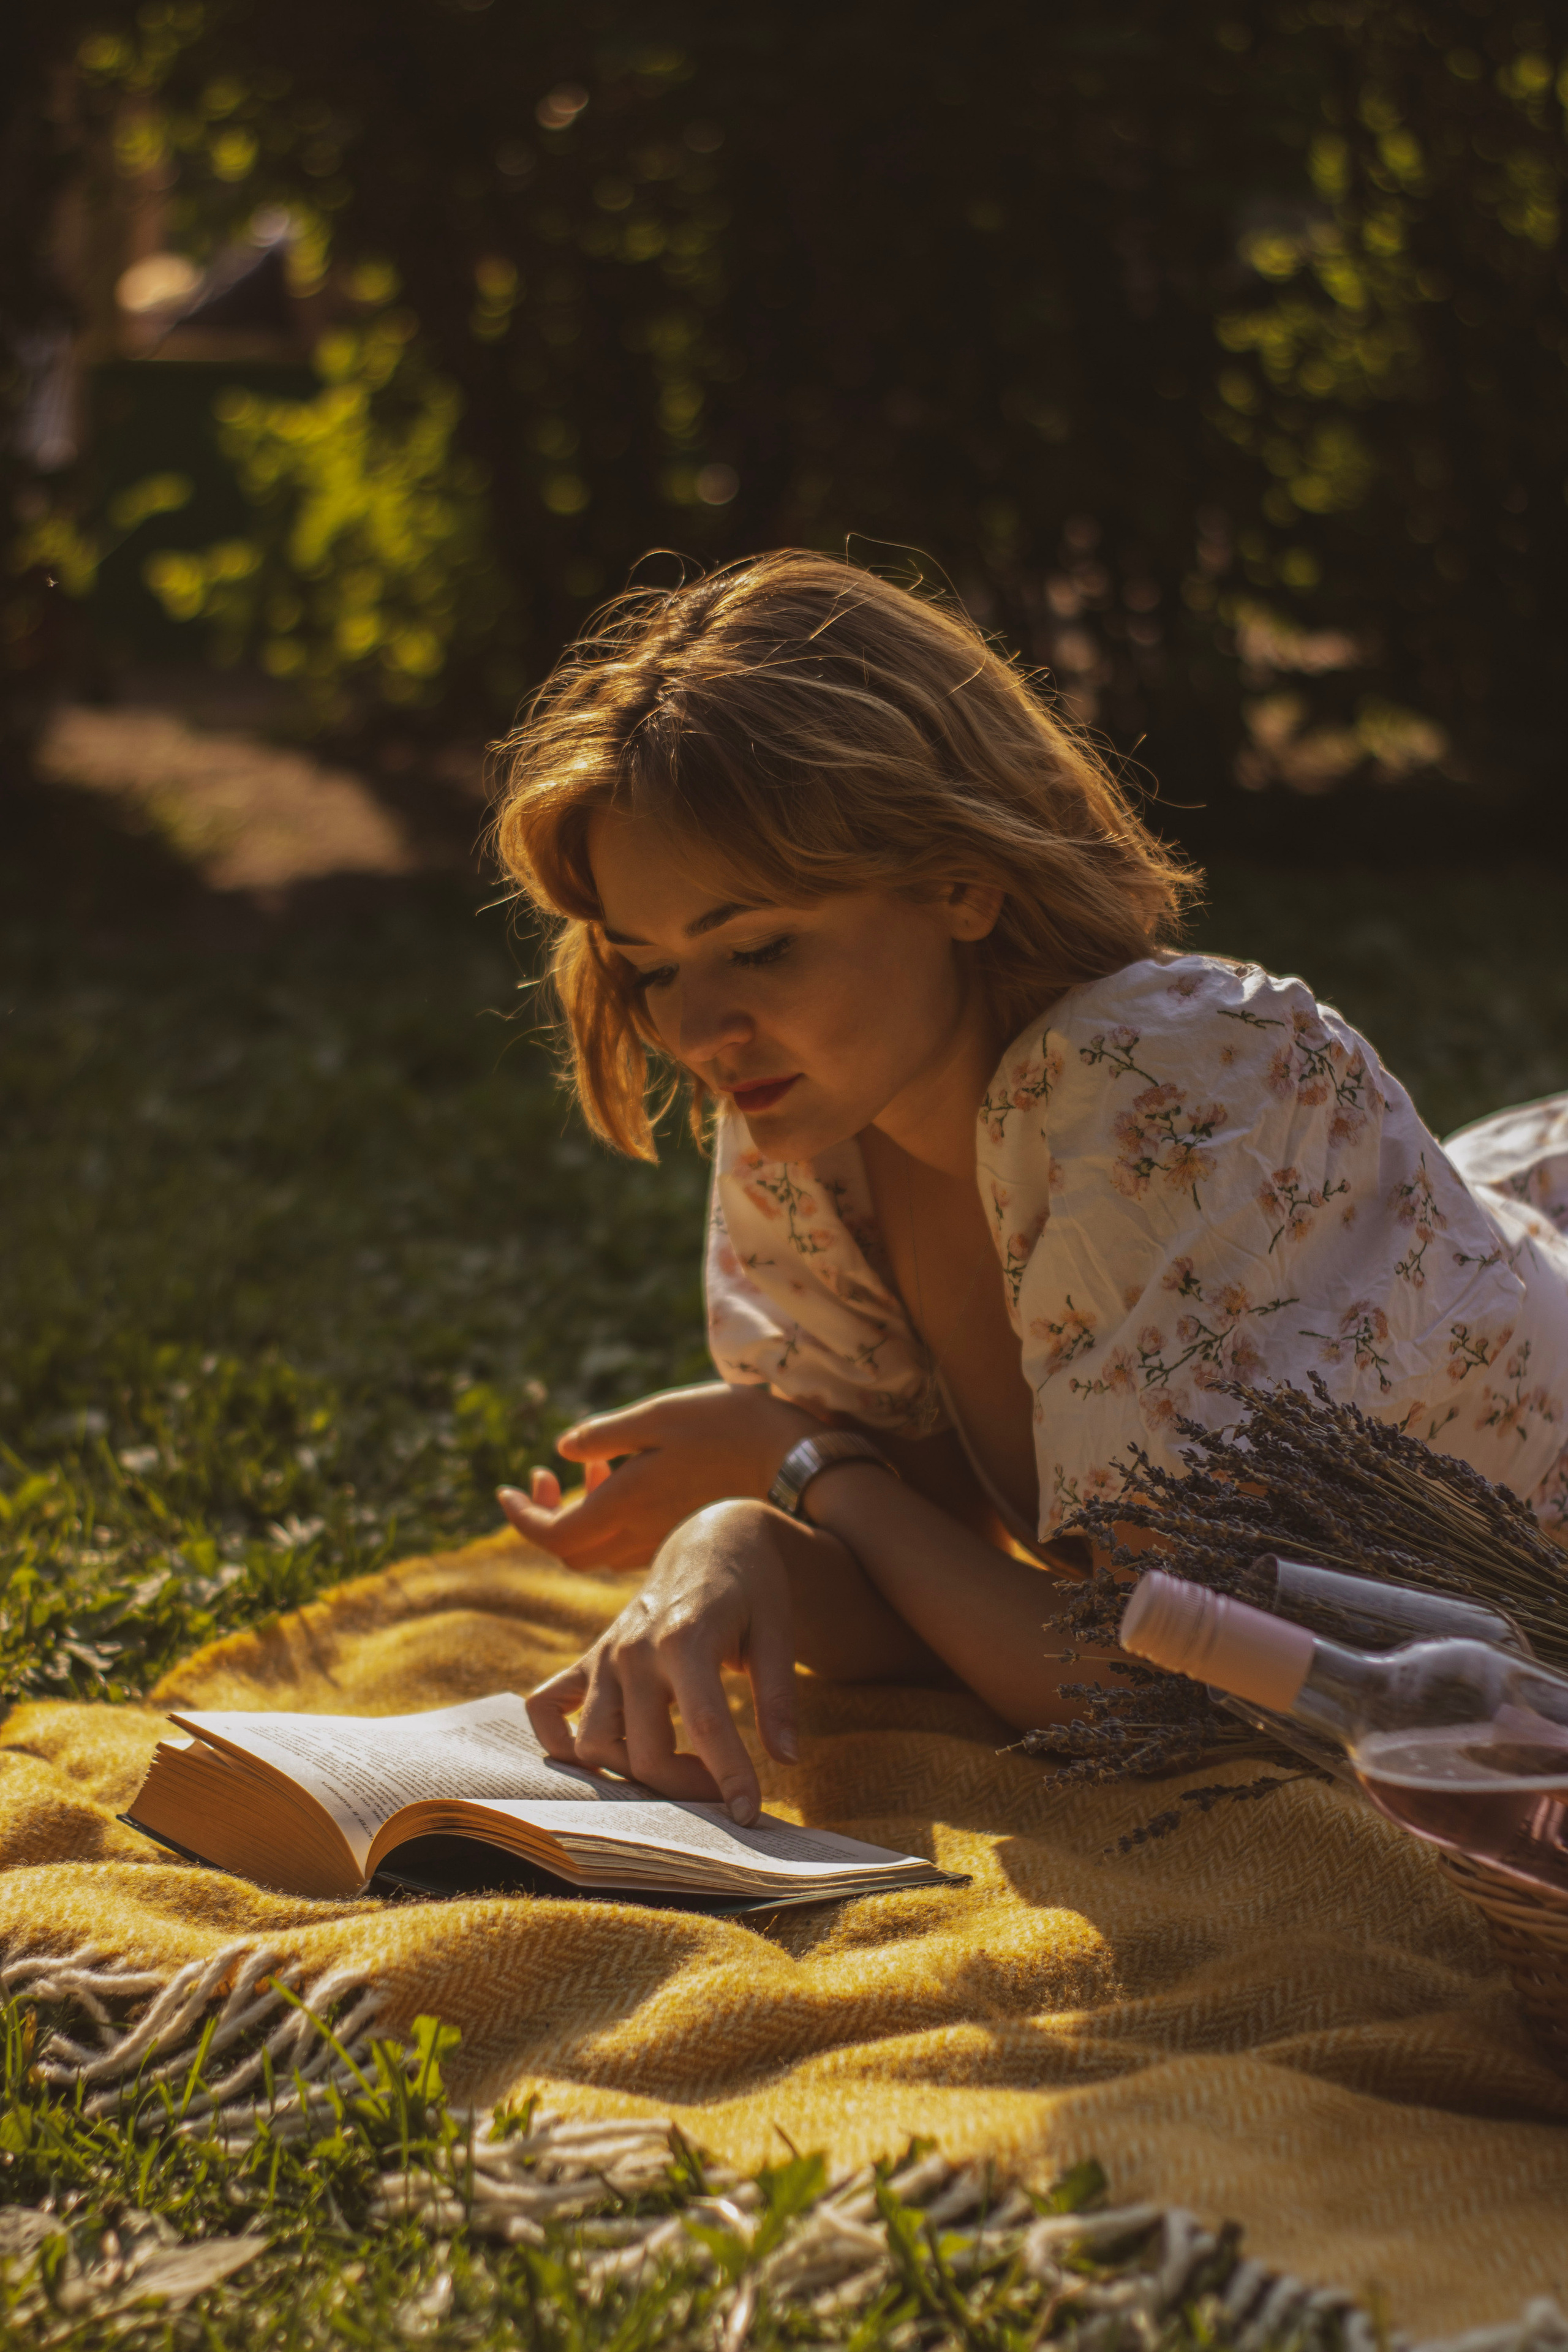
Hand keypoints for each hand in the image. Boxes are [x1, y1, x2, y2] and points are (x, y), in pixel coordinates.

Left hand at [497, 1381, 819, 1569]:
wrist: (796, 1464)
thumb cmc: (729, 1428)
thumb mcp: (660, 1416)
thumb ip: (606, 1436)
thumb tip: (561, 1451)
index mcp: (625, 1505)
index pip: (552, 1536)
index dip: (522, 1516)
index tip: (505, 1490)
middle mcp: (640, 1535)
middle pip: (571, 1551)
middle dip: (548, 1516)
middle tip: (548, 1476)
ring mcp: (664, 1543)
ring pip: (601, 1548)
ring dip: (583, 1513)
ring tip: (596, 1467)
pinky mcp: (684, 1539)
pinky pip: (630, 1543)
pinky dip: (614, 1516)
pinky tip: (631, 1477)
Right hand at [525, 1499, 815, 1821]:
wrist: (710, 1539)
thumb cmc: (752, 1588)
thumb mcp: (777, 1633)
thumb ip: (779, 1697)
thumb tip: (787, 1760)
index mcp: (686, 1638)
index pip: (705, 1726)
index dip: (728, 1777)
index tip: (748, 1814)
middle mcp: (634, 1649)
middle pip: (644, 1751)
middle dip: (685, 1787)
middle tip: (721, 1790)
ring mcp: (605, 1655)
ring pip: (593, 1744)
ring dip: (630, 1773)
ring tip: (676, 1769)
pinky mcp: (588, 1660)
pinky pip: (545, 1709)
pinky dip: (559, 1742)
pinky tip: (601, 1757)